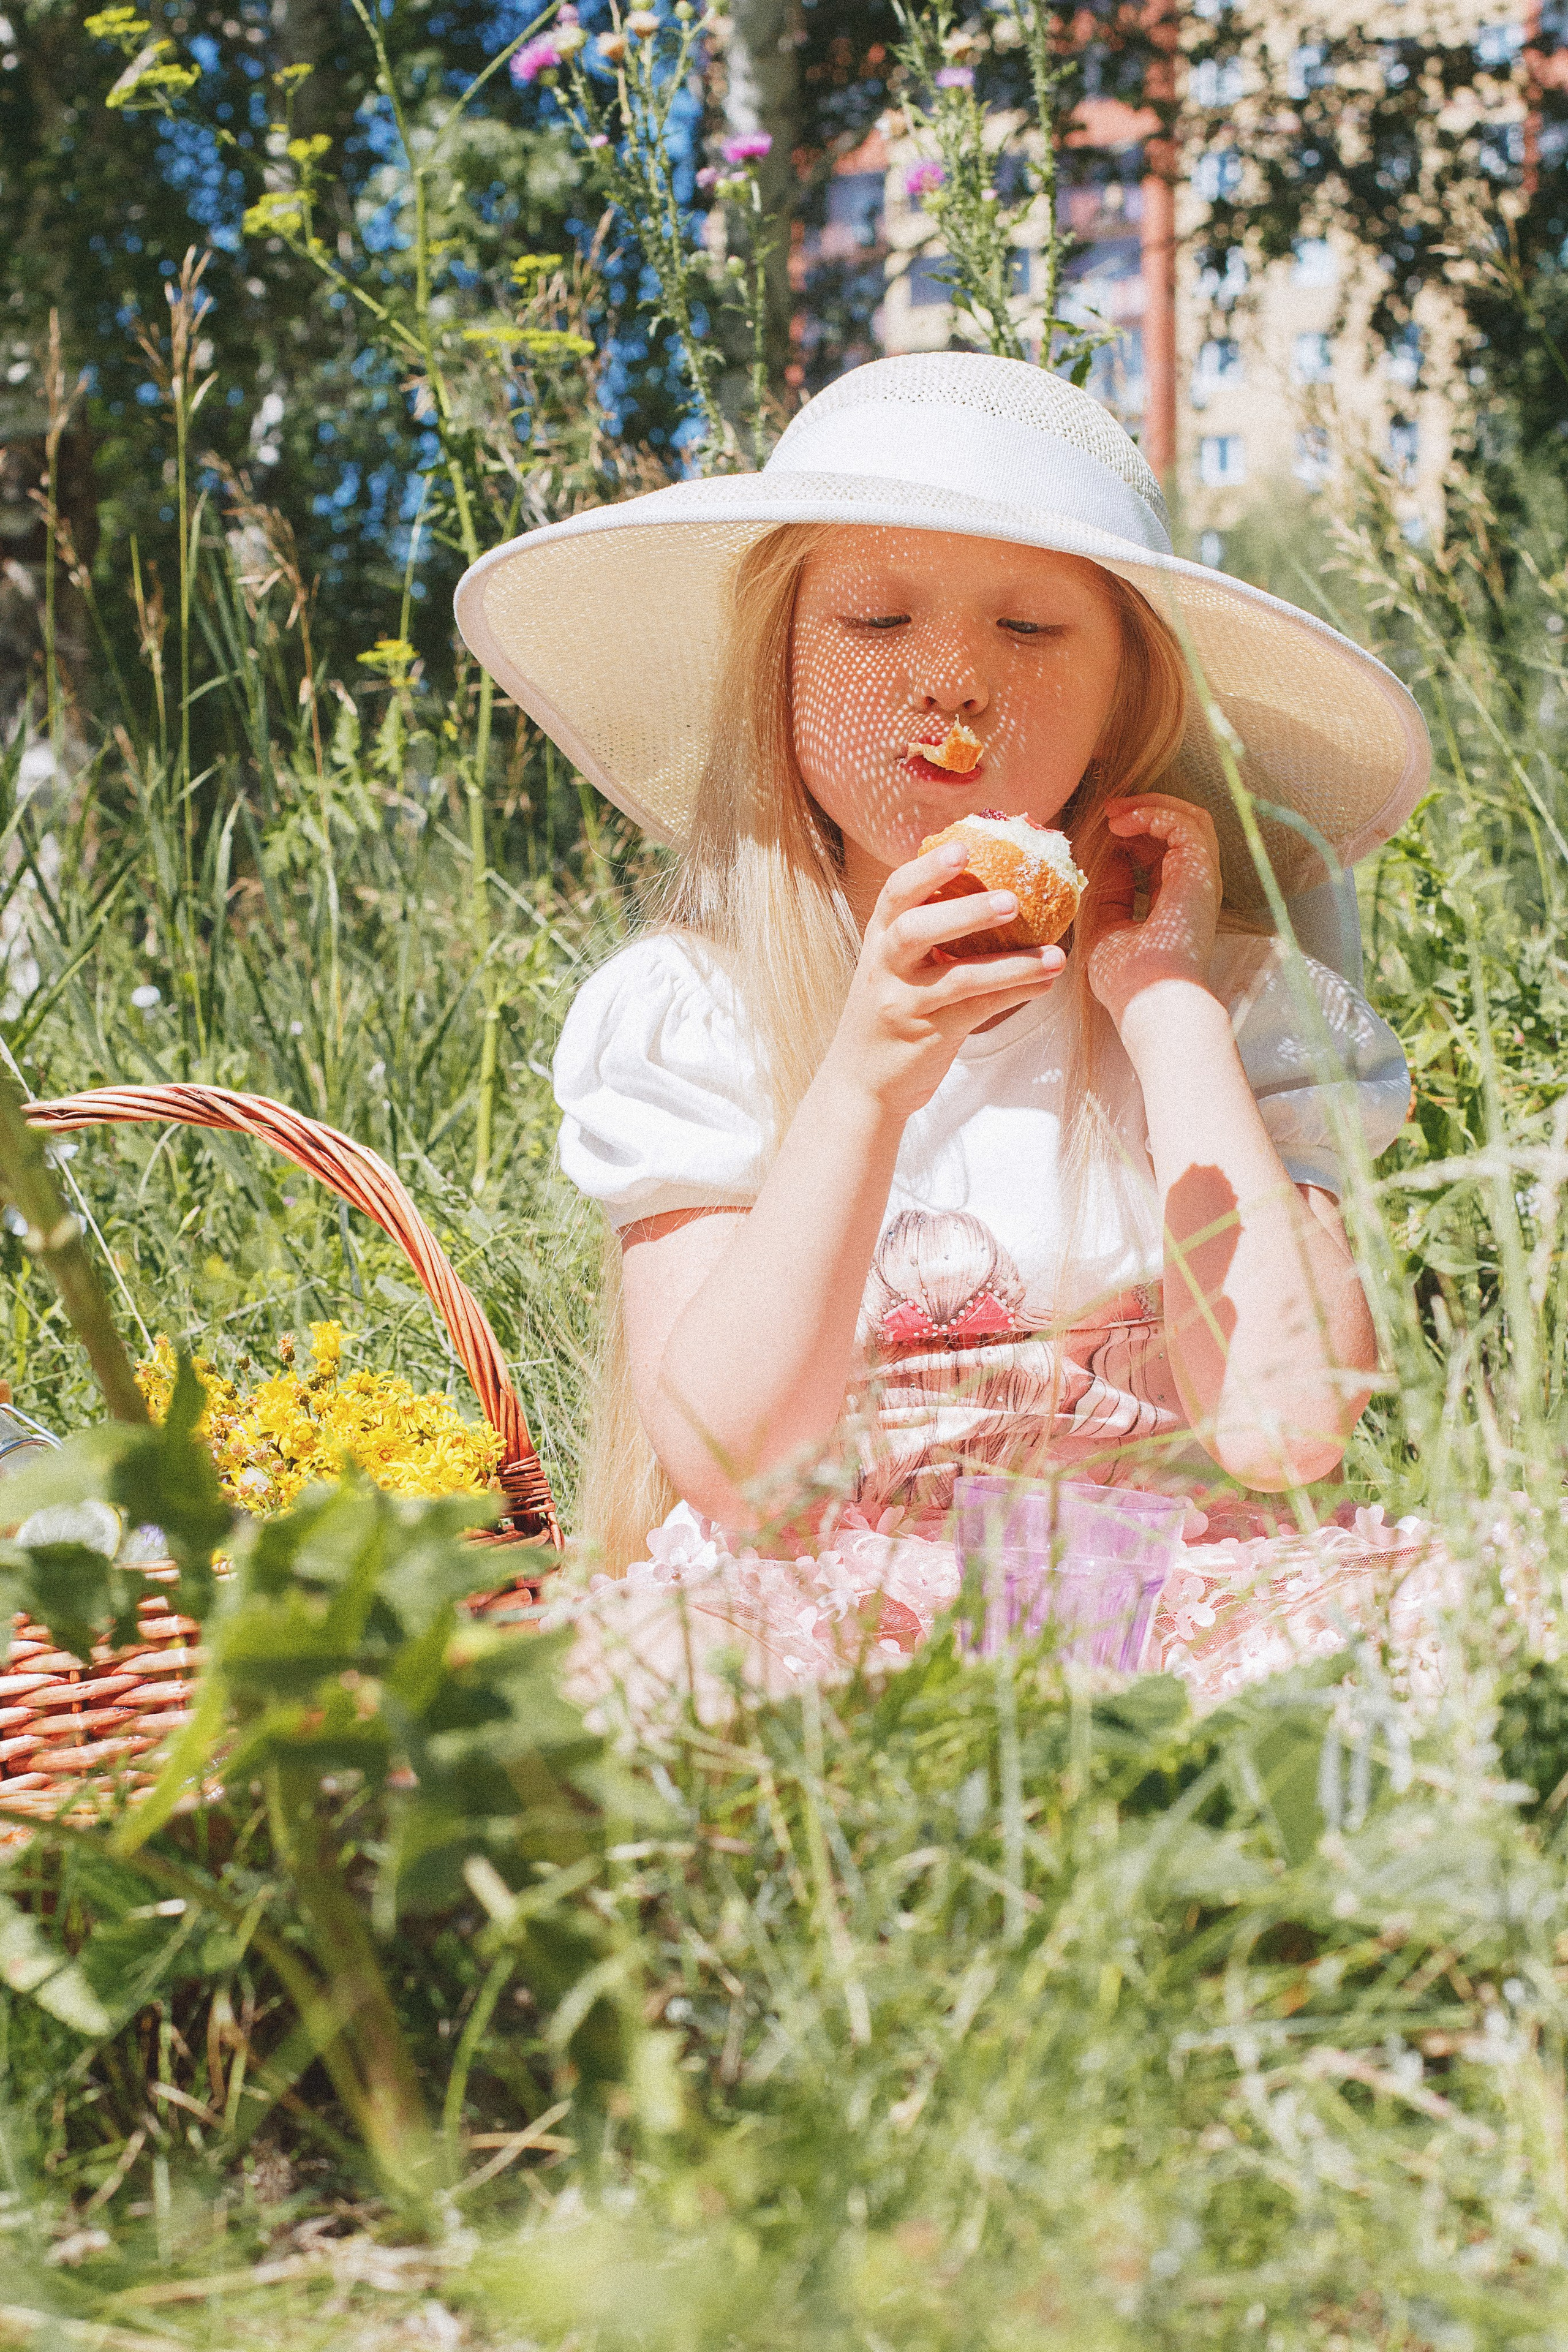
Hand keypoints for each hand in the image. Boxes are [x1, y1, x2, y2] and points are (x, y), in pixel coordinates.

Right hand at [822, 842, 1065, 1120]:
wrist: (859, 1084)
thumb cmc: (890, 1015)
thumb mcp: (895, 968)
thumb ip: (926, 934)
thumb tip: (991, 890)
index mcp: (879, 940)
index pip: (895, 894)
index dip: (927, 869)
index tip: (962, 849)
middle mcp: (884, 967)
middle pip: (916, 929)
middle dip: (964, 910)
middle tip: (1011, 900)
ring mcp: (902, 1003)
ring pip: (958, 977)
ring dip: (1012, 964)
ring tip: (1055, 955)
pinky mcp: (927, 1036)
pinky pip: (977, 1010)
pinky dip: (1015, 993)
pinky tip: (1046, 983)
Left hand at [1081, 793, 1221, 1036]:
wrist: (1148, 999)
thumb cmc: (1127, 978)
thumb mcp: (1105, 925)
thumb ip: (1111, 889)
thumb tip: (1111, 852)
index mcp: (1174, 900)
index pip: (1163, 850)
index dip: (1136, 831)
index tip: (1104, 827)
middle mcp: (1192, 886)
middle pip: (1181, 828)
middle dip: (1145, 810)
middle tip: (1109, 810)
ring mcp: (1199, 878)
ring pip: (1191, 818)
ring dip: (1151, 807)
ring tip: (1115, 812)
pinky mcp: (1200, 872)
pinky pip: (1185, 824)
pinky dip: (1154, 814)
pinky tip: (1123, 824)